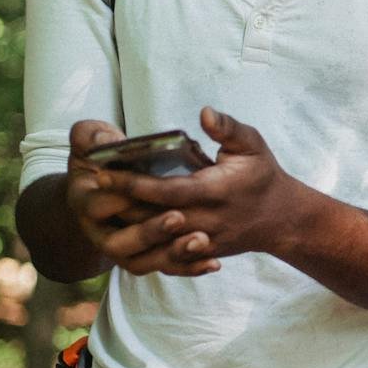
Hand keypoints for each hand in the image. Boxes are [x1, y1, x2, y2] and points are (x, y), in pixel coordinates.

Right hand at [67, 119, 219, 276]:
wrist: (97, 191)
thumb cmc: (100, 159)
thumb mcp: (88, 141)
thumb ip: (91, 135)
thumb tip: (110, 138)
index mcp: (85, 200)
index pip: (99, 205)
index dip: (120, 198)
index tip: (146, 188)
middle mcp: (100, 231)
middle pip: (121, 242)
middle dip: (150, 232)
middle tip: (179, 217)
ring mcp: (123, 248)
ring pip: (142, 262)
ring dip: (171, 254)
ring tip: (201, 241)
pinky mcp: (145, 257)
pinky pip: (164, 269)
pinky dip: (187, 268)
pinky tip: (213, 262)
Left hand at [94, 107, 298, 260]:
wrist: (281, 220)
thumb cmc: (262, 175)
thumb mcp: (253, 145)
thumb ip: (228, 128)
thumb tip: (203, 112)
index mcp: (215, 191)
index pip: (165, 190)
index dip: (132, 182)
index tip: (102, 171)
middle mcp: (205, 221)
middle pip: (151, 217)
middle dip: (118, 203)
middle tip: (86, 187)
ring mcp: (202, 241)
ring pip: (154, 239)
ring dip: (124, 225)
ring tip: (96, 207)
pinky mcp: (199, 253)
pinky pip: (163, 254)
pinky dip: (139, 245)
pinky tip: (118, 231)